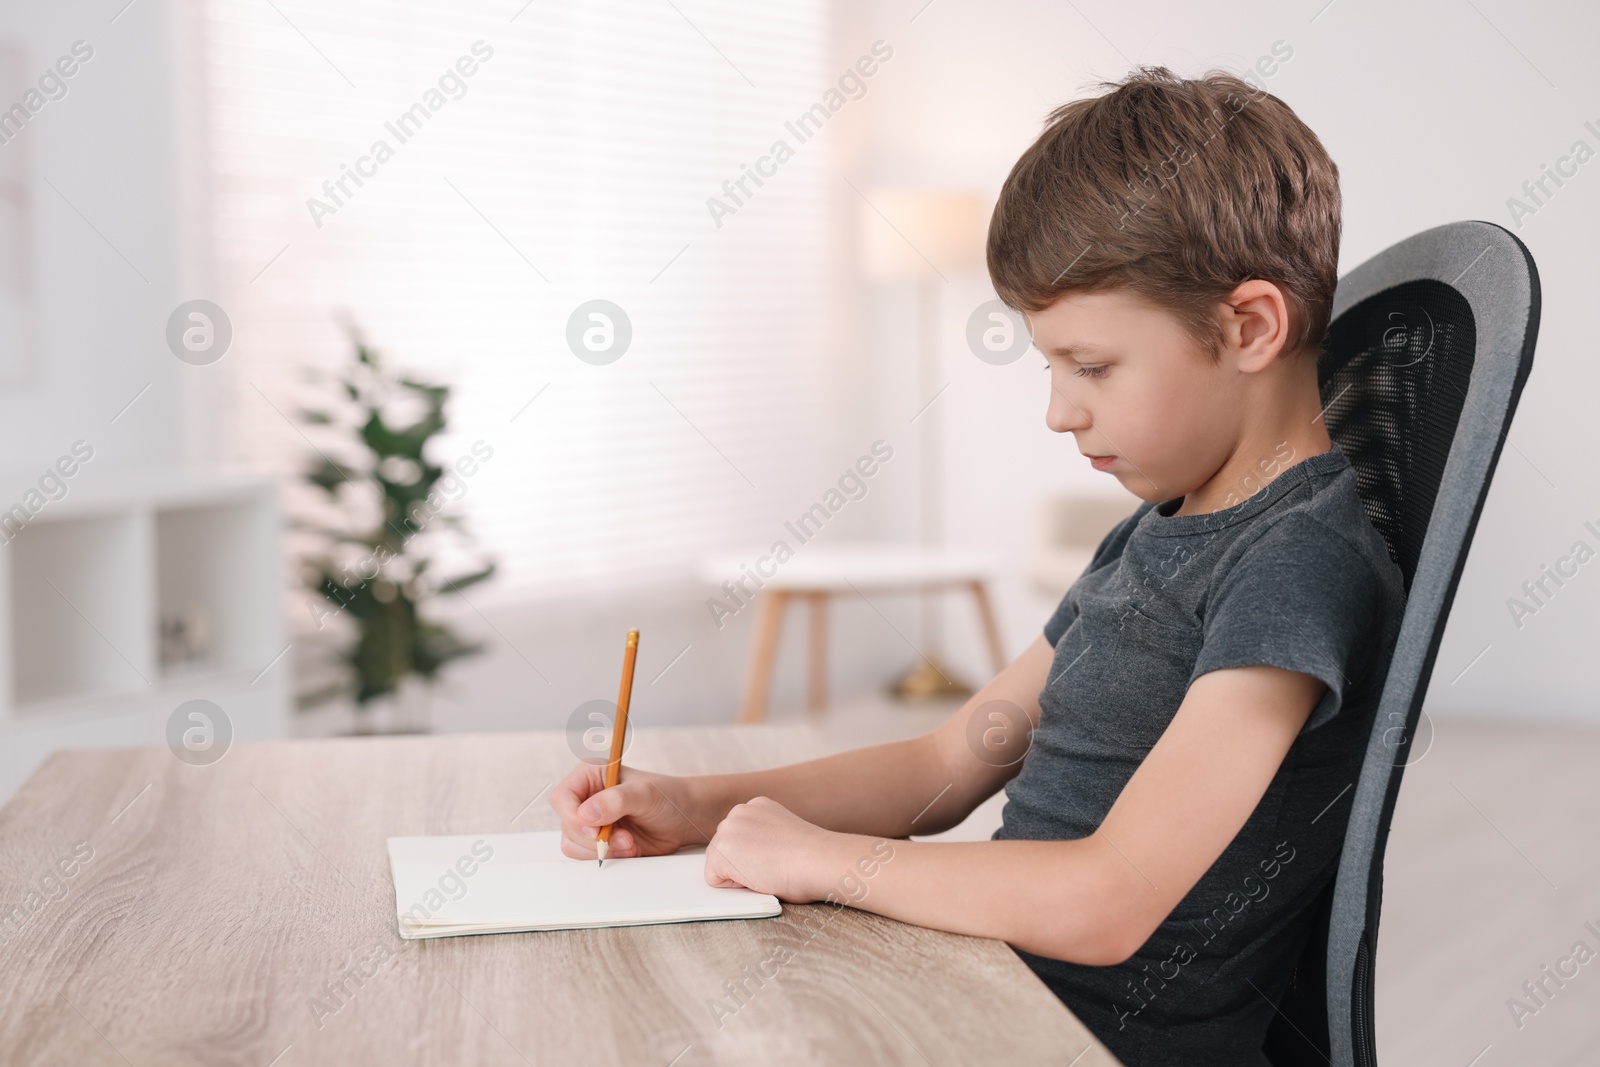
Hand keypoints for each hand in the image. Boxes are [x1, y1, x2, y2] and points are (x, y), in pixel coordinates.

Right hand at [551, 762, 710, 860]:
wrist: (682, 819)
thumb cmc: (667, 797)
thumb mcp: (645, 794)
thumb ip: (616, 800)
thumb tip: (586, 814)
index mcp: (590, 776)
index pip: (563, 797)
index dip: (573, 817)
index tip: (595, 830)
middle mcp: (585, 797)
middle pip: (568, 825)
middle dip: (596, 838)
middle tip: (626, 838)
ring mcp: (590, 821)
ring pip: (574, 844)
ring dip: (603, 850)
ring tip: (631, 844)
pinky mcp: (598, 841)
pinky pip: (587, 856)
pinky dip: (608, 856)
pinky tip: (630, 849)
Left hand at [703, 796, 848, 902]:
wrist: (818, 860)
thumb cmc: (812, 858)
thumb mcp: (784, 834)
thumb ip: (764, 837)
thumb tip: (753, 856)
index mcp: (757, 806)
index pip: (740, 837)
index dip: (755, 855)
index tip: (776, 857)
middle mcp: (739, 812)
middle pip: (725, 848)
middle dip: (742, 863)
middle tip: (772, 867)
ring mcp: (727, 829)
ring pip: (718, 863)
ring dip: (738, 873)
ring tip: (767, 870)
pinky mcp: (720, 850)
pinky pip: (714, 878)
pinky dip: (733, 886)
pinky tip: (757, 877)